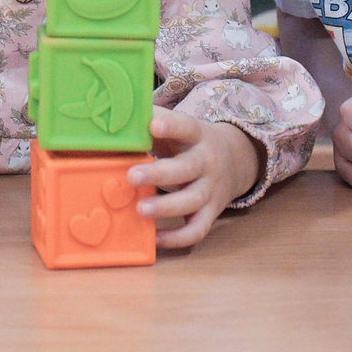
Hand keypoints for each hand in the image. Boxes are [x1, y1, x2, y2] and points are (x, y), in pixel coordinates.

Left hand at [128, 109, 261, 248]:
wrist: (235, 159)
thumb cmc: (190, 141)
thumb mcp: (179, 126)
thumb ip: (152, 118)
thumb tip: (116, 114)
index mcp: (197, 135)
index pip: (186, 127)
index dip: (172, 126)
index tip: (153, 125)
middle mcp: (207, 162)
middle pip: (187, 168)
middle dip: (159, 173)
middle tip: (132, 176)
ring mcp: (211, 189)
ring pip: (192, 200)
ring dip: (166, 207)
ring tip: (140, 209)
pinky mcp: (211, 213)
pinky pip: (197, 229)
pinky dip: (178, 237)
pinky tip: (155, 237)